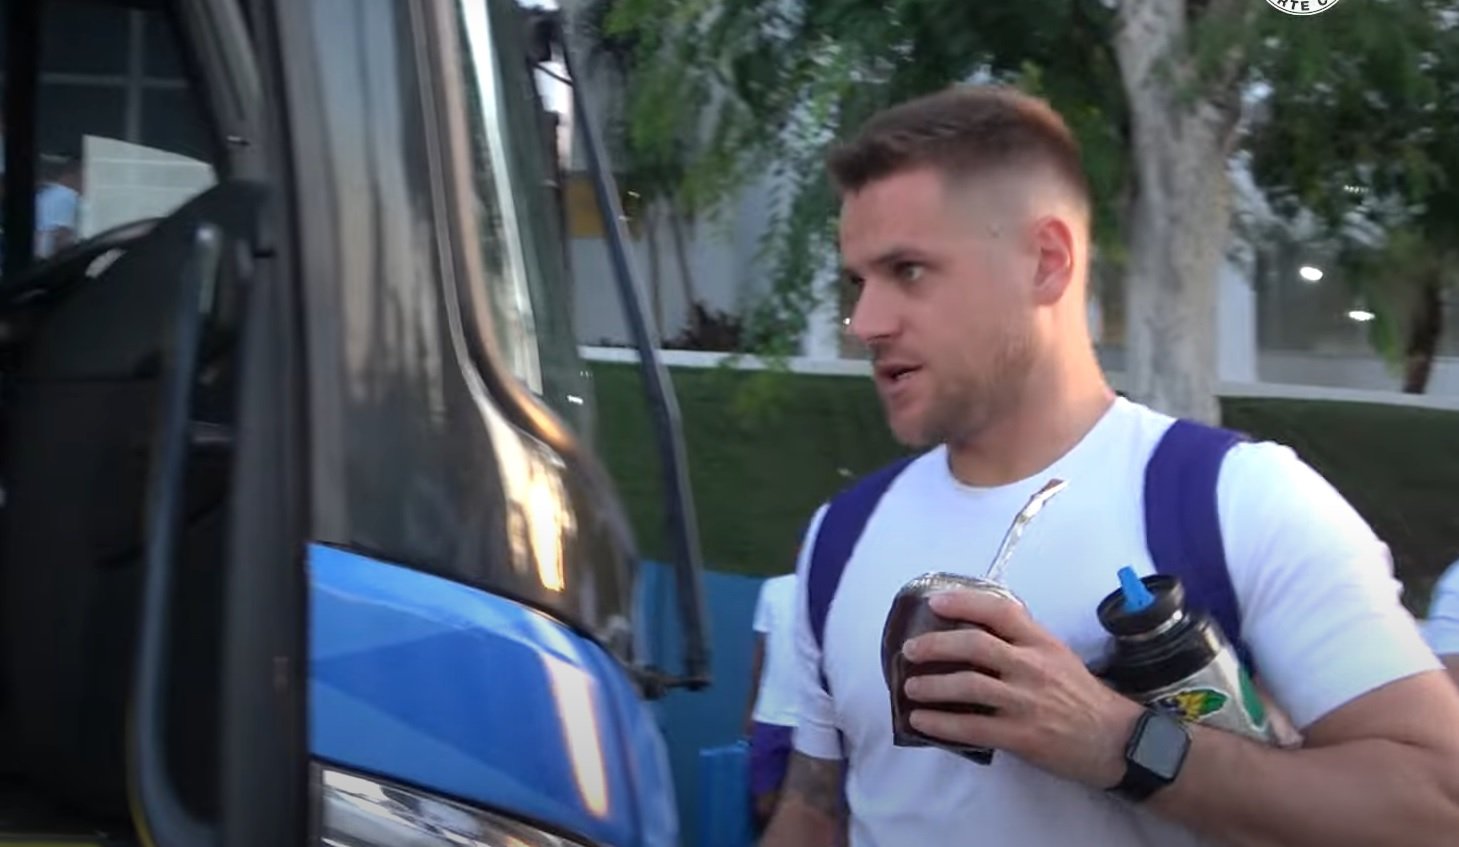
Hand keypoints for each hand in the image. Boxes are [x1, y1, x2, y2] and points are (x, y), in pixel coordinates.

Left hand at [900, 589, 1143, 788]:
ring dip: (931, 686)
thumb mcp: (1058, 655)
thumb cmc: (1081, 695)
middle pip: (974, 645)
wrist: (1115, 740)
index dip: (963, 603)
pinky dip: (941, 723)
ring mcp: (1026, 701)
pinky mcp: (1021, 736)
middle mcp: (1032, 666)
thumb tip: (976, 625)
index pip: (999, 610)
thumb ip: (1022, 640)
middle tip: (909, 650)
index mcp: (1041, 642)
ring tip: (909, 688)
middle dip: (935, 645)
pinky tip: (921, 721)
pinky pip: (971, 727)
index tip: (935, 602)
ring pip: (968, 685)